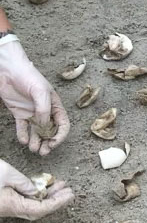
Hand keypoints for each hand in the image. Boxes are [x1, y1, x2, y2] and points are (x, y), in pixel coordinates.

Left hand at [0, 39, 69, 154]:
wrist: (8, 70)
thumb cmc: (28, 76)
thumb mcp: (40, 92)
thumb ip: (44, 110)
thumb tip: (45, 126)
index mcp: (55, 105)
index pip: (63, 124)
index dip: (60, 135)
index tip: (53, 143)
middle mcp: (45, 111)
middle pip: (50, 131)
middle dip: (48, 142)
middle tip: (43, 152)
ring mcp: (32, 113)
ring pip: (36, 131)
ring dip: (36, 141)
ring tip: (33, 149)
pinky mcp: (19, 113)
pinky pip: (22, 127)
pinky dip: (23, 135)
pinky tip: (22, 140)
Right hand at [0, 160, 73, 219]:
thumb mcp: (7, 174)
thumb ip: (26, 183)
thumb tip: (40, 192)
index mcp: (11, 205)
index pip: (40, 209)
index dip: (57, 202)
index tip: (69, 196)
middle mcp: (10, 209)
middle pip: (38, 210)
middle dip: (56, 201)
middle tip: (69, 192)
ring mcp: (8, 206)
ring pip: (33, 205)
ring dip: (48, 196)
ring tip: (62, 185)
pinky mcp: (6, 202)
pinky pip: (26, 200)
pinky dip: (38, 194)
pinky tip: (47, 186)